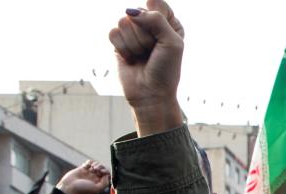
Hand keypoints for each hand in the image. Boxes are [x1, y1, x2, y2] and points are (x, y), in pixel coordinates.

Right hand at [57, 160, 111, 193]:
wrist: (68, 188)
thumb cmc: (82, 190)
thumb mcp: (96, 189)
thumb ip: (104, 183)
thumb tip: (107, 176)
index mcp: (99, 183)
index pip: (107, 176)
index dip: (106, 172)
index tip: (102, 172)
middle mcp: (94, 178)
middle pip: (103, 169)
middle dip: (101, 167)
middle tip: (96, 169)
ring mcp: (88, 173)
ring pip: (97, 165)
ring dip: (97, 164)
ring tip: (92, 168)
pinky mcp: (82, 169)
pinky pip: (89, 163)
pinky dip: (90, 162)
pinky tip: (88, 165)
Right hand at [109, 0, 184, 135]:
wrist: (151, 94)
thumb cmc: (166, 70)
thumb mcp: (172, 42)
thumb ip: (156, 20)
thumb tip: (130, 11)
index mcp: (168, 22)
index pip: (156, 2)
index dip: (156, 17)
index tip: (162, 36)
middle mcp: (150, 25)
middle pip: (138, 12)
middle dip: (145, 36)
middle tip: (152, 52)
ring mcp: (133, 33)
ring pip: (123, 22)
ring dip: (134, 44)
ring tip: (142, 57)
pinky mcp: (119, 42)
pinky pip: (113, 33)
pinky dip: (123, 48)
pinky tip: (131, 59)